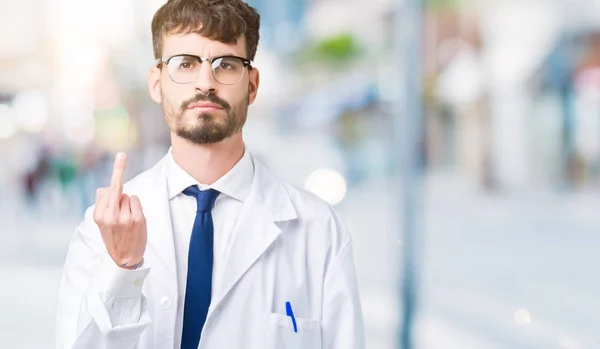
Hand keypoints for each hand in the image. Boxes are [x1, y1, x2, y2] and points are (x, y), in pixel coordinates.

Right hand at [93, 152, 146, 268]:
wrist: (125, 258)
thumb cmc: (113, 237)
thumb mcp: (101, 222)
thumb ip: (103, 204)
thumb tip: (107, 187)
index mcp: (99, 215)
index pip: (107, 189)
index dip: (116, 173)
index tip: (120, 155)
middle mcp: (109, 215)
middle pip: (117, 188)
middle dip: (119, 169)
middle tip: (121, 155)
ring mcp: (124, 217)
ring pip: (128, 196)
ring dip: (128, 203)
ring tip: (126, 219)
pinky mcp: (137, 219)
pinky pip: (136, 201)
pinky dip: (136, 207)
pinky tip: (133, 219)